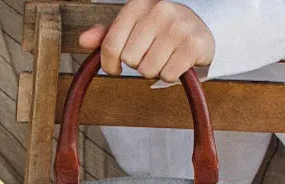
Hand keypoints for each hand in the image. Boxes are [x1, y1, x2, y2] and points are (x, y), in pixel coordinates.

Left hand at [78, 0, 214, 83]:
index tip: (115, 67)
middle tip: (150, 53)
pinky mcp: (194, 44)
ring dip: (154, 70)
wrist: (200, 27)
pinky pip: (168, 76)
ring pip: (148, 70)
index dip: (109, 64)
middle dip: (137, 63)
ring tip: (163, 56)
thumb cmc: (159, 29)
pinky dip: (170, 74)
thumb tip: (83, 40)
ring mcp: (179, 26)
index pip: (111, 46)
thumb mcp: (130, 27)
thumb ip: (105, 34)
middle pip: (130, 60)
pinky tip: (176, 61)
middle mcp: (159, 11)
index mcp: (138, 4)